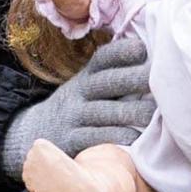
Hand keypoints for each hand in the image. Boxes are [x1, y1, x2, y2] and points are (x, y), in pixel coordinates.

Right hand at [0, 34, 152, 176]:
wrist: (32, 134)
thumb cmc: (76, 109)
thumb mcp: (86, 87)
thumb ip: (114, 76)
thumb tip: (156, 59)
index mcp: (86, 77)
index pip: (103, 58)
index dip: (122, 52)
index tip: (142, 50)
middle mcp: (79, 93)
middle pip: (106, 82)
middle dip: (132, 79)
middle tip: (158, 80)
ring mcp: (73, 117)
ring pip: (103, 111)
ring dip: (130, 112)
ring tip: (152, 113)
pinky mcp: (70, 141)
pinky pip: (93, 138)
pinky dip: (114, 137)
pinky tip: (133, 137)